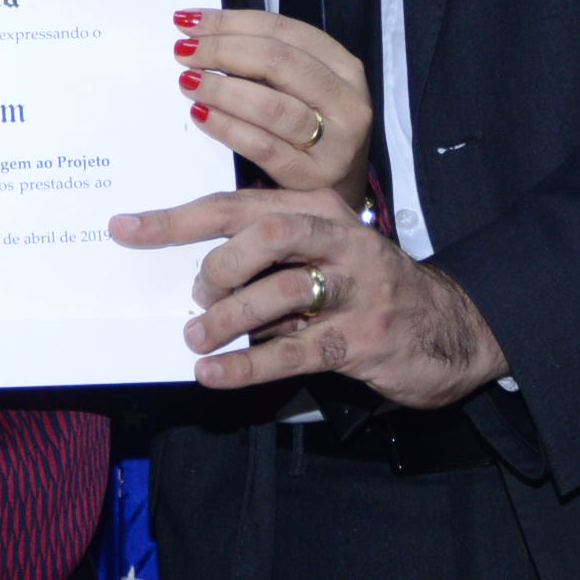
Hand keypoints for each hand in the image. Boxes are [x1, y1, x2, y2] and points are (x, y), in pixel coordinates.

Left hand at [110, 188, 506, 407]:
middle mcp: (339, 239)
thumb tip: (193, 276)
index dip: (175, 219)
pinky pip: (295, 351)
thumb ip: (267, 255)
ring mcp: (357, 288)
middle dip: (216, 266)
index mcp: (317, 208)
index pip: (235, 204)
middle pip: (262, 233)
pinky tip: (215, 375)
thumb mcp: (321, 253)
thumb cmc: (368, 287)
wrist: (455, 326)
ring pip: (280, 292)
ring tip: (198, 339)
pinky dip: (246, 365)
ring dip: (227, 319)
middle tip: (196, 297)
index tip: (125, 229)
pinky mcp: (366, 338)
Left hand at [172, 9, 371, 200]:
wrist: (337, 187)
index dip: (232, 21)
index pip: (283, 30)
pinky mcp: (311, 177)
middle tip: (184, 52)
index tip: (192, 21)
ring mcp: (335, 143)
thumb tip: (203, 33)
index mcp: (344, 67)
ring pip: (270, 105)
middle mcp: (346, 102)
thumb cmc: (311, 125)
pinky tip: (201, 113)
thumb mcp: (301, 85)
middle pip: (277, 62)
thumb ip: (265, 58)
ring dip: (221, 89)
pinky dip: (226, 126)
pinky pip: (262, 147)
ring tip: (188, 81)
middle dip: (223, 51)